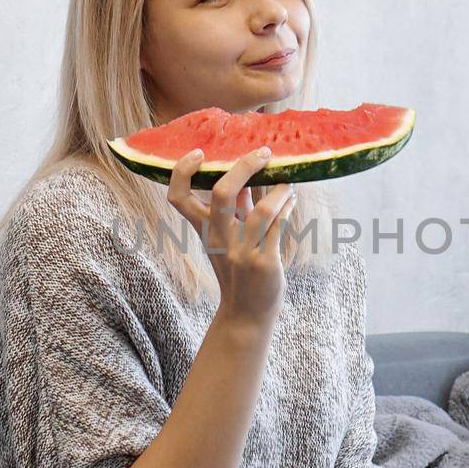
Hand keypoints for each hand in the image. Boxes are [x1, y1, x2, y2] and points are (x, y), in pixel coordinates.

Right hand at [165, 146, 296, 324]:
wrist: (246, 314)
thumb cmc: (238, 271)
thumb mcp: (228, 238)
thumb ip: (237, 209)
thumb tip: (250, 177)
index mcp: (204, 230)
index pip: (177, 197)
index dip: (183, 171)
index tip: (200, 153)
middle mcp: (218, 238)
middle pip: (221, 193)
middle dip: (244, 167)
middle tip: (263, 153)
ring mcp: (241, 251)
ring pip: (261, 209)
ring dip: (279, 190)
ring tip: (287, 182)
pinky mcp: (263, 262)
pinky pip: (278, 226)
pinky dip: (287, 206)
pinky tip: (291, 199)